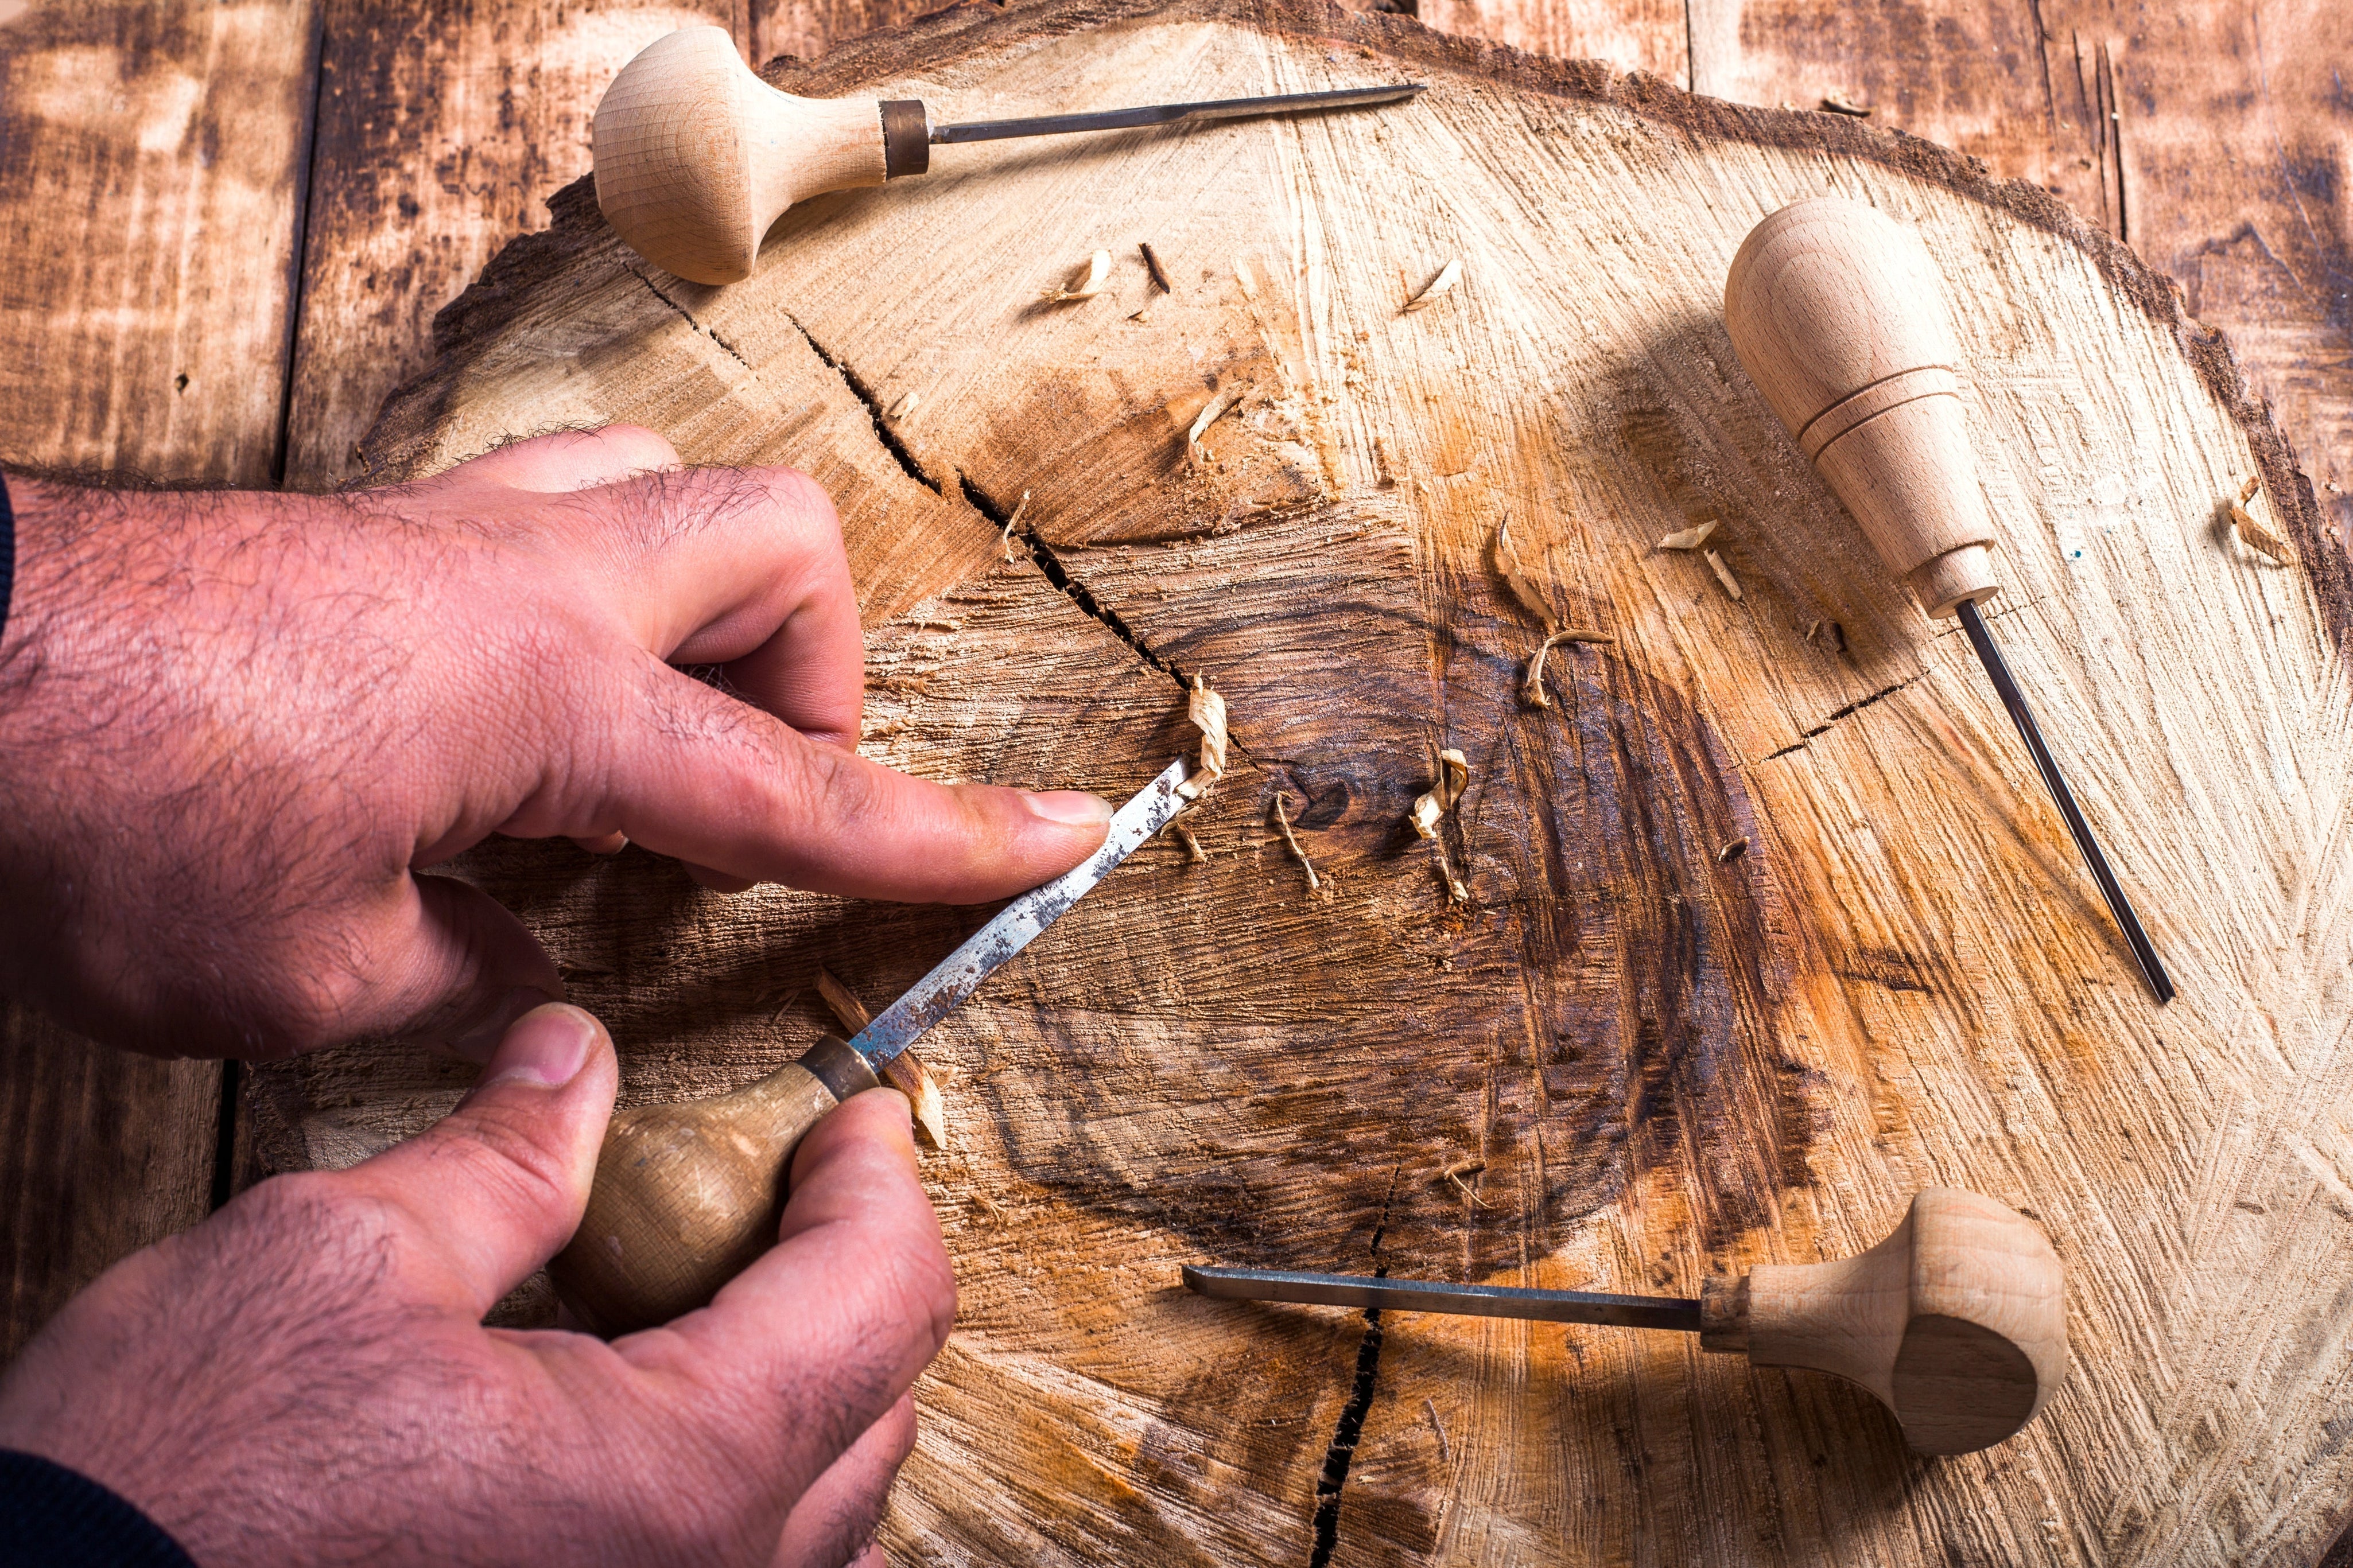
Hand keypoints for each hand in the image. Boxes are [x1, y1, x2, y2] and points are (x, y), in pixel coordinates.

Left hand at [0, 431, 1110, 1057]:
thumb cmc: (104, 811)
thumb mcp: (310, 973)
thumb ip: (461, 975)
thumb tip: (519, 966)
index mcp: (557, 702)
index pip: (802, 787)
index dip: (951, 832)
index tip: (1069, 829)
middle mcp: (532, 585)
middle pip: (780, 553)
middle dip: (810, 675)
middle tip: (736, 794)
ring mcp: (453, 529)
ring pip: (667, 488)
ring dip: (699, 609)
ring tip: (636, 737)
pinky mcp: (378, 520)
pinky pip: (546, 507)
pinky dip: (578, 594)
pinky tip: (498, 712)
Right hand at [0, 1003, 948, 1566]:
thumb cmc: (179, 1488)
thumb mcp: (344, 1263)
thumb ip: (502, 1158)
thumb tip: (574, 1063)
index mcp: (682, 1471)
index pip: (877, 1298)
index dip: (877, 1182)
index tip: (855, 1115)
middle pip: (874, 1405)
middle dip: (854, 1272)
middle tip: (794, 1178)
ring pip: (826, 1506)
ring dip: (809, 1384)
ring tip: (726, 1285)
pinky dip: (750, 1484)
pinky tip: (668, 1419)